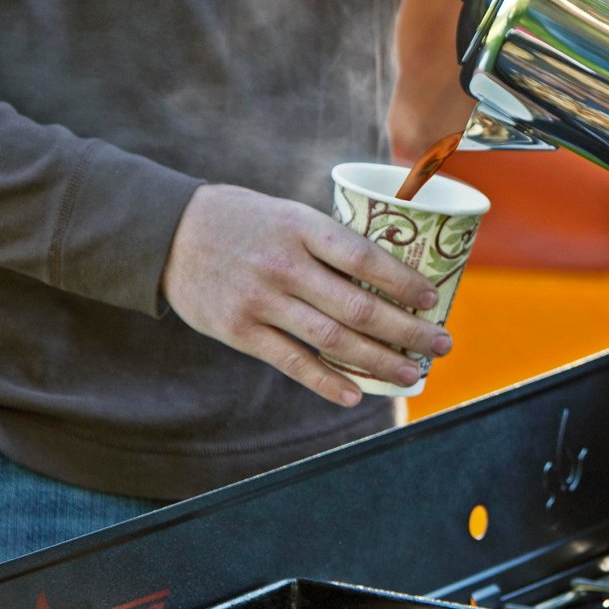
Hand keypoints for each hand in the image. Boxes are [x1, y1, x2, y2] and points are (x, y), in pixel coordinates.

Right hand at [161, 184, 451, 406]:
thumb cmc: (245, 221)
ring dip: (379, 362)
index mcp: (301, 228)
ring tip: (412, 373)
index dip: (403, 282)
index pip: (364, 258)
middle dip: (407, 331)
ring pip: (333, 340)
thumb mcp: (288, 213)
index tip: (433, 300)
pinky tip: (358, 395)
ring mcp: (260, 301)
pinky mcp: (239, 331)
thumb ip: (330, 242)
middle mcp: (284, 265)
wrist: (167, 232)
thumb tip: (394, 274)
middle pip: (358, 307)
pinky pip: (293, 362)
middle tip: (441, 345)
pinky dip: (328, 382)